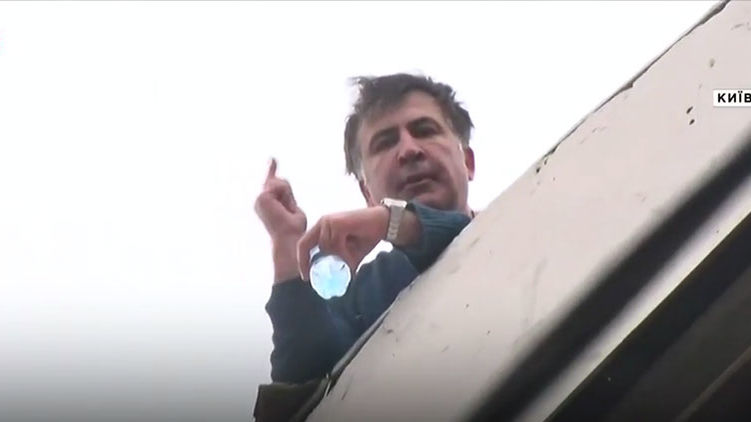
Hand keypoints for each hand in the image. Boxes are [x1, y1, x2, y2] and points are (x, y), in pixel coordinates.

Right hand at [254, 158, 306, 281]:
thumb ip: (287, 195)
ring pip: (280, 183)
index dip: (271, 169)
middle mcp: (261, 201)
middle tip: (289, 211)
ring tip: (286, 211)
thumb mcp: (292, 207)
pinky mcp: (262, 197)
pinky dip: (285, 195)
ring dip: (287, 196)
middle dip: (288, 193)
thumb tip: (282, 182)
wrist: (289, 238)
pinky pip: (280, 185)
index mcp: (267, 204)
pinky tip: (282, 207)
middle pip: (280, 181)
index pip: (271, 182)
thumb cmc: (293, 229)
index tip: (273, 159)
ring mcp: (260, 199)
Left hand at [297, 206, 389, 280]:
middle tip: (313, 277)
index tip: (306, 277)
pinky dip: (344, 253)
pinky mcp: (338, 223)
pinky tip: (354, 251)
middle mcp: (323, 223)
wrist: (384, 223)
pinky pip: (335, 245)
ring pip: (324, 248)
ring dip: (337, 257)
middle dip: (308, 262)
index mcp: (322, 228)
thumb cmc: (366, 236)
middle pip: (305, 244)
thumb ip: (339, 264)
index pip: (304, 244)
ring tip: (352, 255)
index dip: (302, 260)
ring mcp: (329, 221)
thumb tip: (333, 283)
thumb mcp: (350, 255)